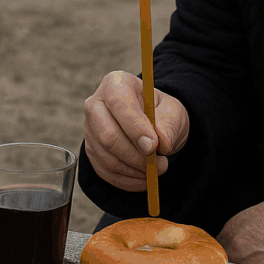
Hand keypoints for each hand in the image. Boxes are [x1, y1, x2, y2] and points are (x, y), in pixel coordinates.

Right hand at [82, 70, 189, 191]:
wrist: (153, 125)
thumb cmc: (161, 113)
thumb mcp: (174, 113)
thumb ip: (169, 126)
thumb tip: (162, 143)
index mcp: (116, 83)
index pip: (118, 102)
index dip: (135, 126)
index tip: (153, 145)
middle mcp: (96, 104)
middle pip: (107, 134)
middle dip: (135, 155)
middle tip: (160, 164)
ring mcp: (90, 129)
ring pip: (107, 157)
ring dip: (135, 170)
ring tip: (157, 169)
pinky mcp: (91, 150)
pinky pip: (106, 171)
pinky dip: (128, 180)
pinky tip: (144, 178)